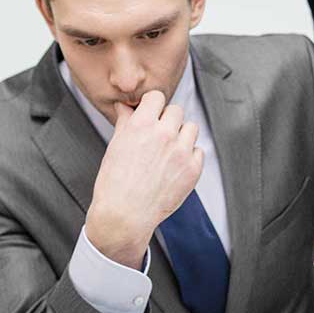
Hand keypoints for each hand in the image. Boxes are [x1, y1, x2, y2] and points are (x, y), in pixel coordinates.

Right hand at [84, 90, 203, 265]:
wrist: (124, 215)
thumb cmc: (114, 182)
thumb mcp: (115, 146)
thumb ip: (126, 122)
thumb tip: (126, 106)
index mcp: (141, 125)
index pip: (156, 97)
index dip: (152, 105)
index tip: (150, 114)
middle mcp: (163, 134)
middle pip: (176, 111)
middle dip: (167, 120)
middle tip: (158, 136)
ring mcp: (181, 151)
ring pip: (191, 127)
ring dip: (182, 135)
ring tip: (169, 150)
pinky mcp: (193, 169)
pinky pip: (199, 150)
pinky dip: (190, 156)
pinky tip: (175, 166)